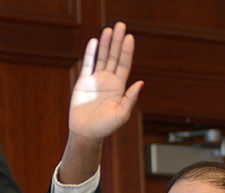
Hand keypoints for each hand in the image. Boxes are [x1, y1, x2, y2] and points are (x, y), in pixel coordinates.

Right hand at [68, 21, 143, 142]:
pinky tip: (95, 42)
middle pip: (115, 57)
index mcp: (119, 87)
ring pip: (102, 57)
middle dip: (118, 41)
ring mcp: (96, 80)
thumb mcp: (121, 114)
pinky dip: (90, 53)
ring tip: (109, 29)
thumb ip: (130, 98)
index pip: (125, 64)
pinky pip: (88, 64)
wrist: (86, 133)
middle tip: (121, 25)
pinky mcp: (83, 82)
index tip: (130, 37)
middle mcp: (109, 81)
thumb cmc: (105, 127)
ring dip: (106, 44)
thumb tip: (141, 83)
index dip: (127, 51)